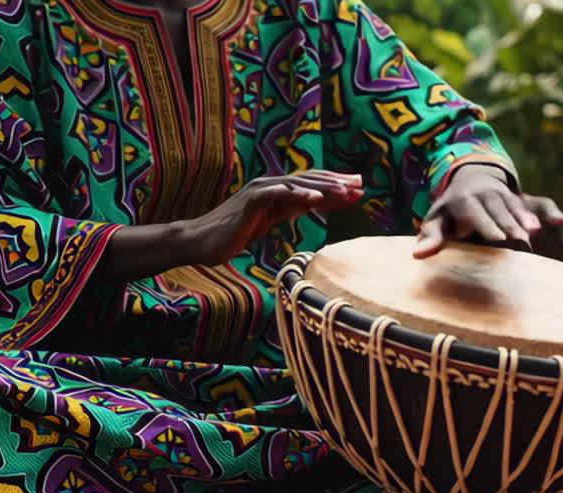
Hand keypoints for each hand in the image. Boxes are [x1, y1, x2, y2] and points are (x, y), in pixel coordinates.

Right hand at [189, 171, 363, 265]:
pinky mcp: (251, 200)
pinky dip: (299, 195)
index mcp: (275, 192)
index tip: (358, 189)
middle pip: (310, 180)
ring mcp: (260, 190)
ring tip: (347, 190)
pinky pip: (279, 194)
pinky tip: (318, 199)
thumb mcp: (267, 222)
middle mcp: (270, 186)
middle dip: (337, 182)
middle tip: (361, 184)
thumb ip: (288, 211)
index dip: (335, 186)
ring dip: (324, 186)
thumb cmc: (232, 235)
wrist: (201, 242)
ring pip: (299, 184)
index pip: (311, 185)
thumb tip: (311, 205)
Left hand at [414, 165, 562, 259]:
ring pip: (519, 209)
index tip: (497, 243)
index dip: (490, 230)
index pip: (480, 218)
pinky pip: (538, 202)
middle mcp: (489, 196)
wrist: (470, 178)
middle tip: (522, 245)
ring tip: (534, 236)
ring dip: (527, 222)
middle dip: (512, 228)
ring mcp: (508, 196)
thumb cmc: (450, 210)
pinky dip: (549, 211)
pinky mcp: (522, 198)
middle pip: (502, 215)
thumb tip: (417, 255)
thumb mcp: (435, 219)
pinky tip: (561, 221)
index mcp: (467, 202)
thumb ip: (430, 237)